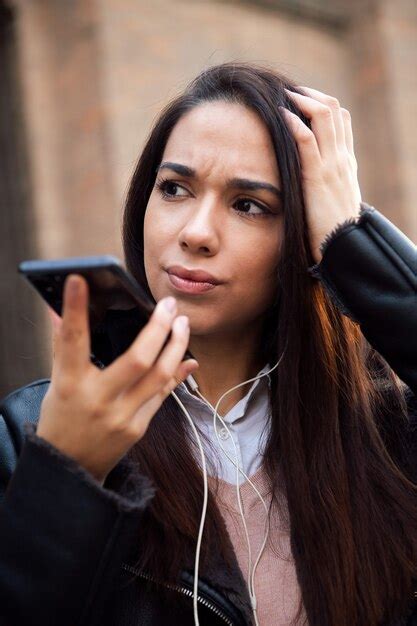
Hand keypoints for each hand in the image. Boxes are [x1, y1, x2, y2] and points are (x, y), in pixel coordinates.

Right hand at [39, 274, 198, 483]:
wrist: (70, 467)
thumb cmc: (61, 418)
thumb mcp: (56, 382)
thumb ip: (62, 346)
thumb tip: (57, 310)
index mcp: (69, 385)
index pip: (72, 341)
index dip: (75, 309)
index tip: (79, 279)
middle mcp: (97, 400)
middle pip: (137, 359)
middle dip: (158, 327)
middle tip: (169, 305)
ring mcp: (121, 416)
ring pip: (160, 376)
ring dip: (176, 346)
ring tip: (182, 323)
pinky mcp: (138, 428)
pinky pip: (164, 395)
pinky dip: (177, 373)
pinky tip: (186, 356)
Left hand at [279, 85, 361, 263]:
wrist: (342, 249)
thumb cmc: (332, 231)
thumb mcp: (331, 203)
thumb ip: (322, 186)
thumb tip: (304, 180)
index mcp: (345, 163)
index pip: (340, 121)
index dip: (321, 104)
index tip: (300, 100)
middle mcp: (342, 158)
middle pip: (334, 110)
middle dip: (310, 95)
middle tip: (289, 90)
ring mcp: (332, 165)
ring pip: (324, 116)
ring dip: (302, 100)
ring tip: (283, 95)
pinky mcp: (318, 177)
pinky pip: (307, 140)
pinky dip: (294, 122)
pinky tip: (281, 115)